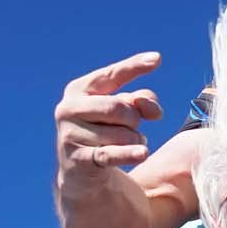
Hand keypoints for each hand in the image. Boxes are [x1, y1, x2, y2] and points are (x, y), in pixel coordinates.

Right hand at [55, 53, 164, 184]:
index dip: (134, 67)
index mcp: (79, 90)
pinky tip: (142, 153)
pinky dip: (130, 153)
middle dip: (135, 119)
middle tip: (132, 127)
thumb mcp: (125, 110)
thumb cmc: (105, 130)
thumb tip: (152, 110)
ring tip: (125, 143)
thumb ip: (142, 102)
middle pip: (119, 108)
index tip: (157, 58)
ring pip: (123, 134)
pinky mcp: (78, 159)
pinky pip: (112, 153)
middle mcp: (68, 108)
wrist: (82, 169)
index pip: (112, 75)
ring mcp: (70, 134)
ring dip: (134, 140)